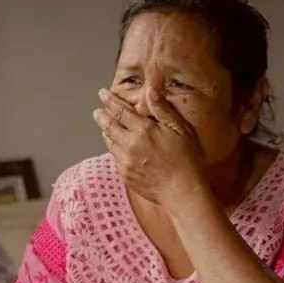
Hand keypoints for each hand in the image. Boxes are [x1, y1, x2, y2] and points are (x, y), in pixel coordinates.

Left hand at [92, 87, 205, 202]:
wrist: (181, 190)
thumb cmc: (186, 159)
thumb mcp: (180, 129)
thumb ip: (162, 110)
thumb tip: (150, 92)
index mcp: (143, 130)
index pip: (120, 111)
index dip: (110, 100)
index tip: (102, 93)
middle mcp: (130, 144)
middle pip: (109, 126)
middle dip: (102, 116)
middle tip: (97, 110)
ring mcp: (125, 161)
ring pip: (109, 142)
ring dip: (105, 131)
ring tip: (104, 125)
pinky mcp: (125, 174)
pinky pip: (114, 157)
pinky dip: (112, 147)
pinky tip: (115, 145)